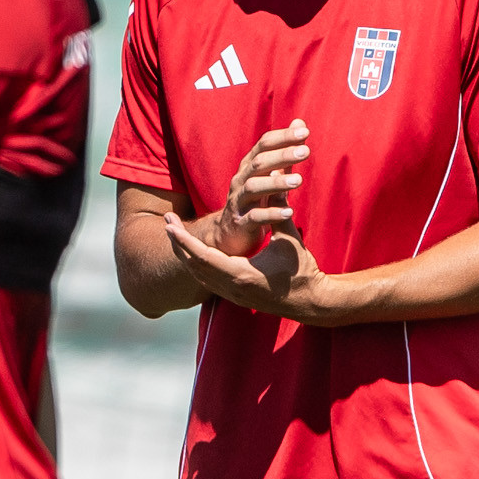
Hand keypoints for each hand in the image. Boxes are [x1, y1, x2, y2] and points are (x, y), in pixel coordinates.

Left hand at [160, 212, 337, 322]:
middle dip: (178, 243)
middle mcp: (231, 288)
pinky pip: (206, 281)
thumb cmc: (302, 271)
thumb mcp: (289, 239)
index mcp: (241, 275)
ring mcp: (231, 295)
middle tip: (167, 222)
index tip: (170, 225)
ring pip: (197, 275)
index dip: (184, 240)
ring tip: (175, 234)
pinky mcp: (234, 297)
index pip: (203, 257)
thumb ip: (278, 209)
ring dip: (184, 254)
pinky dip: (196, 265)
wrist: (311, 302)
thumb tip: (276, 176)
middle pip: (193, 266)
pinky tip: (192, 252)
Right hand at [203, 124, 312, 254]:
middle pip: (259, 163)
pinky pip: (255, 217)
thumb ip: (284, 152)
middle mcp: (241, 180)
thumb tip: (300, 123)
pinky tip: (289, 212)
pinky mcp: (240, 223)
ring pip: (254, 187)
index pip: (264, 145)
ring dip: (276, 183)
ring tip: (299, 181)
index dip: (283, 137)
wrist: (230, 233)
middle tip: (305, 151)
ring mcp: (239, 201)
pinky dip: (271, 214)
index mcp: (249, 166)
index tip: (305, 132)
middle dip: (282, 156)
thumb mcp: (267, 175)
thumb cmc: (254, 200)